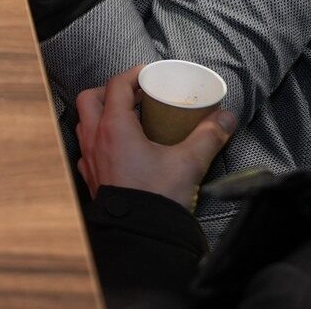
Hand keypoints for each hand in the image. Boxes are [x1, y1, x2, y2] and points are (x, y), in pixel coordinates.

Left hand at [75, 66, 236, 209]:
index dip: (132, 74)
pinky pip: (87, 148)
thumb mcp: (188, 162)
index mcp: (114, 127)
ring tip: (127, 118)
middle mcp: (95, 139)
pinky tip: (118, 148)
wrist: (140, 236)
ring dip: (101, 114)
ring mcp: (90, 159)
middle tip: (133, 95)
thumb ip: (209, 136)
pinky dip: (98, 139)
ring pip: (84, 123)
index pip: (116, 85)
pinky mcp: (92, 178)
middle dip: (110, 91)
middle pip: (90, 99)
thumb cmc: (158, 197)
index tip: (148, 74)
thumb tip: (226, 117)